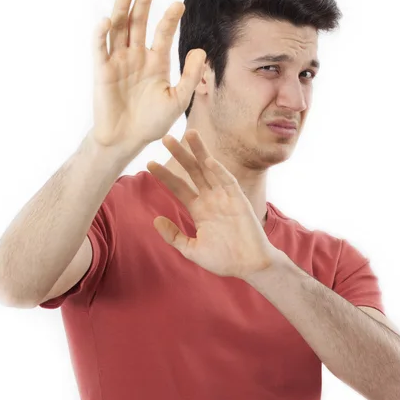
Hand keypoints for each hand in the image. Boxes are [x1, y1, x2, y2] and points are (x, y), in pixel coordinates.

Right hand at [91, 0, 206, 149]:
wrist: (126, 140)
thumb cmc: (152, 123)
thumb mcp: (177, 100)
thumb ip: (190, 76)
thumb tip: (200, 50)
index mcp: (156, 63)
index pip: (162, 34)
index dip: (170, 19)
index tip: (179, 4)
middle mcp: (137, 57)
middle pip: (139, 24)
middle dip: (144, 5)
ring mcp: (118, 61)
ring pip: (118, 29)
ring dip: (121, 10)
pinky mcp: (101, 70)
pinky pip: (100, 47)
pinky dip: (101, 33)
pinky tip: (106, 20)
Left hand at [146, 130, 279, 279]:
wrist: (249, 266)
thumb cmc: (223, 260)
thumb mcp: (192, 250)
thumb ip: (174, 236)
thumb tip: (156, 220)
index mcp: (199, 210)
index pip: (179, 187)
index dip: (165, 176)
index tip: (149, 163)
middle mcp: (211, 199)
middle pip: (193, 172)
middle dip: (180, 154)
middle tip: (166, 138)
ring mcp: (225, 197)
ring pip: (210, 170)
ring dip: (200, 152)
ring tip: (189, 133)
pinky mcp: (239, 200)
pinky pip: (228, 182)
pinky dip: (219, 170)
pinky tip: (208, 160)